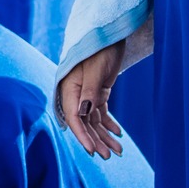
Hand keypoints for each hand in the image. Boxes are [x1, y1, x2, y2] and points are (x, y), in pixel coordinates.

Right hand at [57, 43, 125, 158]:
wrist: (109, 31)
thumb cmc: (100, 47)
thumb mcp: (96, 70)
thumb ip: (89, 92)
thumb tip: (82, 115)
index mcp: (69, 88)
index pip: (74, 118)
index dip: (83, 136)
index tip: (93, 152)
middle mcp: (76, 93)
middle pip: (84, 123)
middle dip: (96, 140)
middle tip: (109, 156)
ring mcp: (86, 93)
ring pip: (93, 120)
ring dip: (104, 135)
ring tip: (118, 150)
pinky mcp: (97, 91)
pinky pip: (101, 112)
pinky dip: (110, 123)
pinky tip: (119, 134)